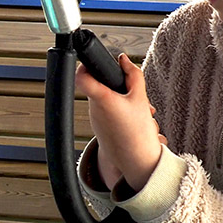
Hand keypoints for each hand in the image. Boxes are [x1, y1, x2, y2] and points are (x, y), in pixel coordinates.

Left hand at [76, 53, 164, 192]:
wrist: (137, 163)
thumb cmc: (138, 132)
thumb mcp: (140, 98)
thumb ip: (133, 75)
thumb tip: (123, 60)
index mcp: (102, 99)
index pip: (81, 76)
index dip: (84, 65)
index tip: (92, 61)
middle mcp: (94, 109)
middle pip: (99, 87)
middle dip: (117, 86)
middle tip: (132, 91)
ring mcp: (95, 120)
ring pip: (106, 100)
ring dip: (123, 101)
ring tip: (140, 111)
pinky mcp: (100, 129)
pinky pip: (108, 113)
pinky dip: (121, 112)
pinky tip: (136, 120)